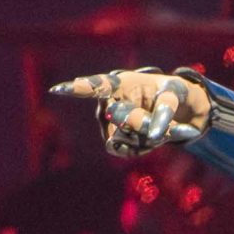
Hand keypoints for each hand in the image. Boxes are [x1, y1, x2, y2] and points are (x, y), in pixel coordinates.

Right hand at [52, 70, 209, 154]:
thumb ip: (165, 111)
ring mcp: (106, 123)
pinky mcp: (111, 141)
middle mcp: (106, 102)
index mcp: (120, 82)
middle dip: (151, 124)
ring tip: (158, 126)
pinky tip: (149, 139)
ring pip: (127, 139)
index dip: (80, 88)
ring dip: (149, 138)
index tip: (58, 90)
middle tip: (170, 120)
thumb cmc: (170, 92)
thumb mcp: (175, 95)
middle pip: (126, 120)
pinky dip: (144, 148)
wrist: (169, 107)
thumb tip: (152, 134)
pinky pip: (126, 152)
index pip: (97, 85)